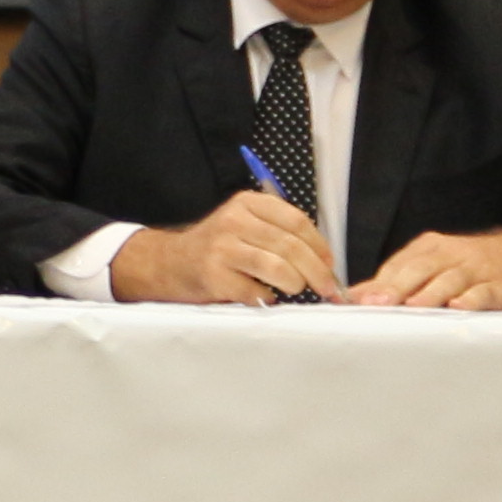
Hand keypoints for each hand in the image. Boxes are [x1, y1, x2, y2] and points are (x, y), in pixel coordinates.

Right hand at [111, 191, 337, 304]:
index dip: (319, 245)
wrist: (171, 263)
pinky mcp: (213, 276)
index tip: (330, 264)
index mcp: (247, 203)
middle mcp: (233, 221)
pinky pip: (255, 291)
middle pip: (290, 246)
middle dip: (316, 271)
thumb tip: (324, 260)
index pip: (295, 220)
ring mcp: (221, 248)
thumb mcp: (246, 225)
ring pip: (276, 267)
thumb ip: (279, 233)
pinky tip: (262, 296)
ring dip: (293, 284)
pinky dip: (266, 298)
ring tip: (292, 289)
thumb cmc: (219, 248)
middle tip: (327, 288)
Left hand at [341, 227, 501, 310]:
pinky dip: (473, 299)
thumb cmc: (467, 265)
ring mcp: (477, 269)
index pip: (400, 265)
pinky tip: (459, 306)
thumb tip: (355, 296)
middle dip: (398, 287)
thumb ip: (394, 280)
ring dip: (430, 294)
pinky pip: (486, 291)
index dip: (380, 283)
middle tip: (378, 304)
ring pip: (450, 280)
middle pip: (421, 270)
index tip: (361, 300)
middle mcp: (451, 255)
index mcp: (430, 248)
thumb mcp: (431, 265)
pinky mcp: (501, 285)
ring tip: (412, 307)